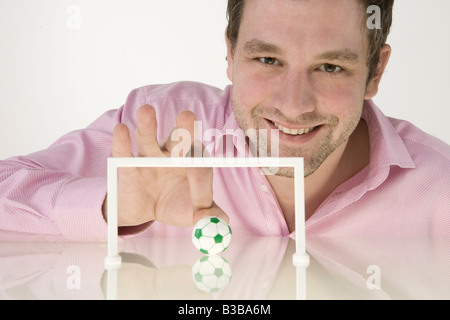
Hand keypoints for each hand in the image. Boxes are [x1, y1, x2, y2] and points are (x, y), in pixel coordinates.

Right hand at [103, 104, 227, 227]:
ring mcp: (149, 157)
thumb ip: (208, 214)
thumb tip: (221, 220)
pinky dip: (122, 141)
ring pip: (149, 138)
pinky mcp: (128, 165)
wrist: (145, 211)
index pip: (200, 166)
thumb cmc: (174, 204)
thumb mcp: (192, 213)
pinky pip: (124, 152)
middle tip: (186, 116)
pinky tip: (121, 130)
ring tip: (146, 111)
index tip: (199, 203)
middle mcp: (173, 155)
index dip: (200, 180)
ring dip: (148, 124)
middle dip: (184, 128)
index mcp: (194, 164)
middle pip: (180, 138)